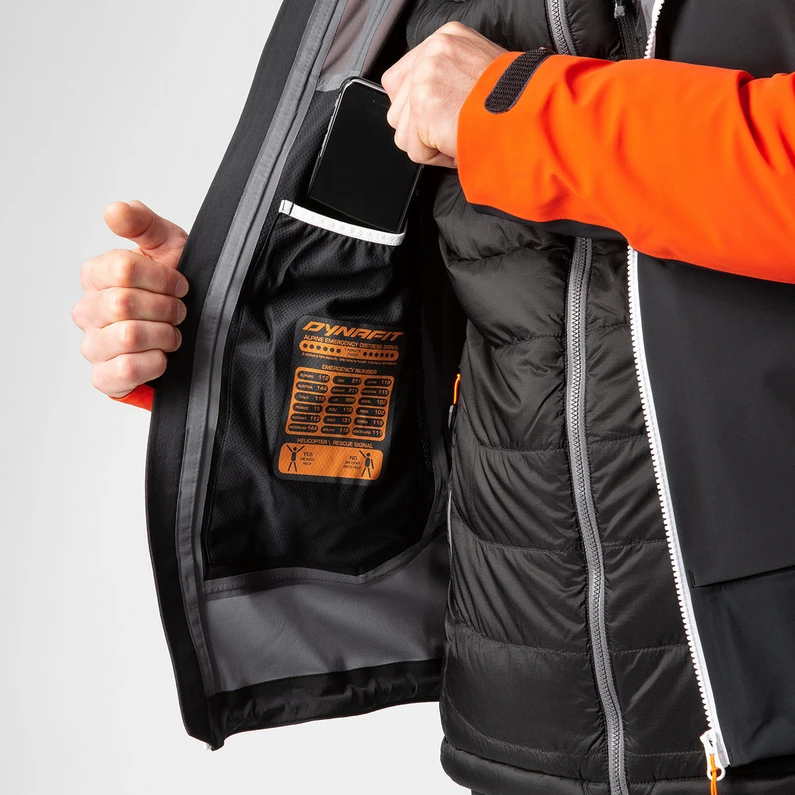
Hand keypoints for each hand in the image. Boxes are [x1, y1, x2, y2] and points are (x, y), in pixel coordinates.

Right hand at [72, 201, 188, 398]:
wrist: (195, 335)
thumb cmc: (176, 290)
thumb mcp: (169, 247)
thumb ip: (142, 223)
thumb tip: (113, 210)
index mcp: (96, 277)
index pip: (122, 269)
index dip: (162, 278)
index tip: (180, 285)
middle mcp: (88, 311)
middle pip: (124, 303)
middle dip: (166, 308)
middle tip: (180, 311)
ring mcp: (94, 347)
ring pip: (127, 336)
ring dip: (164, 335)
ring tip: (173, 334)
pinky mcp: (106, 378)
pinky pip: (124, 369)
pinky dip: (153, 363)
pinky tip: (162, 357)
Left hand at [381, 21, 506, 167]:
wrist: (529, 113)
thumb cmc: (516, 100)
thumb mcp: (479, 69)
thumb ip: (447, 78)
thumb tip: (426, 107)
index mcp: (445, 38)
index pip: (400, 79)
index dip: (414, 109)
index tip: (437, 119)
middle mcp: (432, 52)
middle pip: (397, 109)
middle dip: (421, 130)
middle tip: (454, 129)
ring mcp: (425, 79)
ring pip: (403, 132)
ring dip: (430, 144)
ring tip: (459, 134)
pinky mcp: (423, 109)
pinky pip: (415, 150)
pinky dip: (436, 157)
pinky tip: (459, 142)